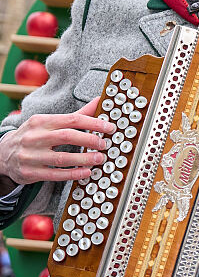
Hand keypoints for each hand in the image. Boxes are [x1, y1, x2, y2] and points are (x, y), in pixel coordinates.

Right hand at [0, 98, 114, 186]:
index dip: (93, 123)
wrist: (3, 154)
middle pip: (66, 136)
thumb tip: (99, 101)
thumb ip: (76, 115)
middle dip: (89, 140)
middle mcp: (34, 137)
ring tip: (99, 159)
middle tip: (104, 144)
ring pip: (61, 158)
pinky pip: (55, 175)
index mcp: (40, 121)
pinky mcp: (30, 173)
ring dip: (84, 159)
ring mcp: (30, 156)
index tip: (109, 127)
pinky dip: (73, 174)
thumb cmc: (33, 136)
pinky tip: (86, 172)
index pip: (71, 119)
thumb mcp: (49, 122)